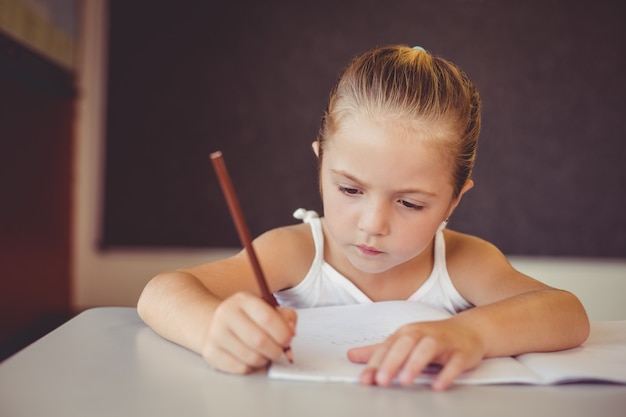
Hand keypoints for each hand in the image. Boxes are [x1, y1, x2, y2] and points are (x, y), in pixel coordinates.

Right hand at [200, 292, 295, 373]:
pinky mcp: (211, 352)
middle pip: (259, 341)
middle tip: (279, 351)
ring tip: (264, 354)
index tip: (288, 339)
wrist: (214, 322)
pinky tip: (250, 358)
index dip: (283, 333)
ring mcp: (216, 334)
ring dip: (264, 360)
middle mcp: (226, 314)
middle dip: (276, 350)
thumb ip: (285, 316)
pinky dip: (251, 367)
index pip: (267, 318)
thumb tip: (291, 332)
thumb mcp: (267, 308)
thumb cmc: (248, 318)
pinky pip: (240, 368)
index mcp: (242, 300)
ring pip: (250, 357)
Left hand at [347, 318, 484, 389]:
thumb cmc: (431, 337)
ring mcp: (443, 342)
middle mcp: (423, 334)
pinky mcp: (462, 353)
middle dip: (392, 362)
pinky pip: (455, 362)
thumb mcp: (403, 341)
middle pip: (405, 344)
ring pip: (428, 349)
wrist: (469, 330)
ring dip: (415, 364)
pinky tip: (438, 385)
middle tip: (381, 380)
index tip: (365, 379)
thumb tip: (351, 356)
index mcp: (406, 333)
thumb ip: (378, 351)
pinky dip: (447, 373)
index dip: (375, 363)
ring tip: (404, 381)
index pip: (387, 347)